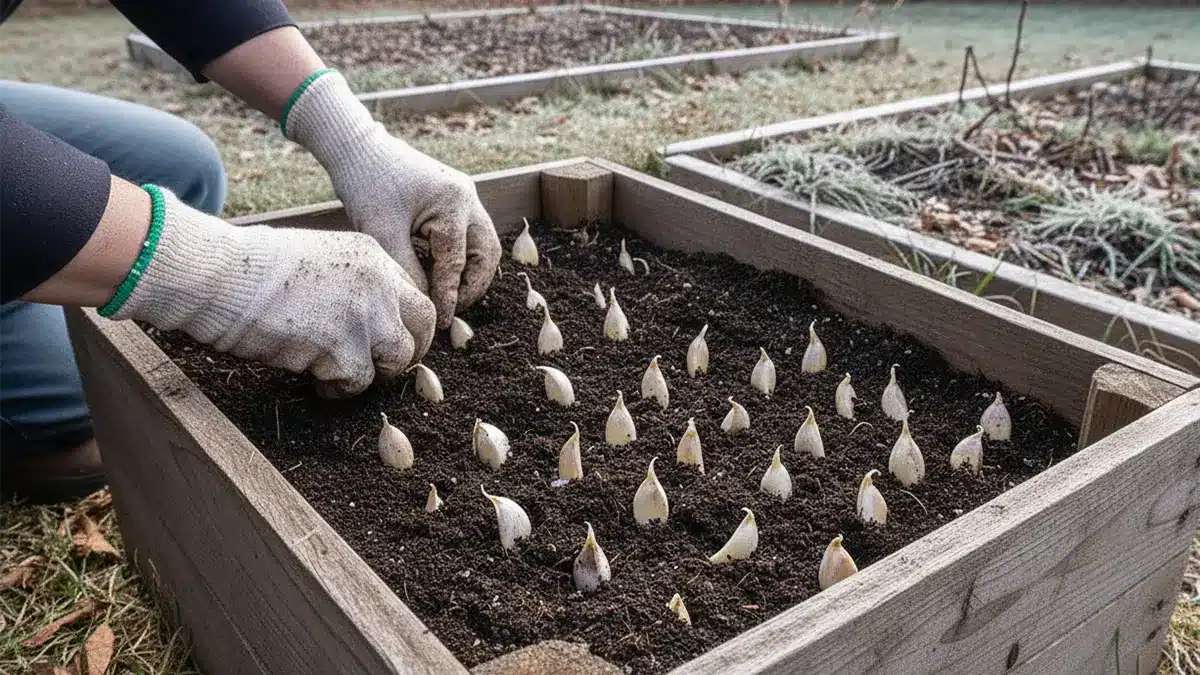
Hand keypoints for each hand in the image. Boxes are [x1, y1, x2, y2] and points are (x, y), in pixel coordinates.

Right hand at [110, 188, 434, 397]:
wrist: (218, 275)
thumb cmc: (250, 267)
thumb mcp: (316, 256)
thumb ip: (351, 282)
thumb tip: (366, 318)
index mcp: (372, 254)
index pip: (413, 292)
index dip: (406, 321)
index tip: (392, 337)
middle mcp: (379, 282)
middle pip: (423, 324)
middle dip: (409, 349)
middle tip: (385, 367)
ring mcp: (365, 316)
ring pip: (397, 358)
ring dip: (371, 372)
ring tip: (338, 374)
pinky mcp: (344, 350)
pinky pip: (358, 382)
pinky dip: (338, 389)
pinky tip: (314, 381)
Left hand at [284, 70, 501, 327]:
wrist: (357, 147)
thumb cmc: (366, 184)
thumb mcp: (383, 233)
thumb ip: (408, 270)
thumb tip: (426, 305)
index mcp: (453, 204)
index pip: (456, 263)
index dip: (448, 296)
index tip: (439, 323)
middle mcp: (467, 198)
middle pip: (487, 254)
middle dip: (472, 285)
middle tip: (451, 310)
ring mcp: (464, 195)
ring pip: (482, 245)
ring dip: (468, 272)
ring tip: (446, 295)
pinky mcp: (454, 197)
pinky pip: (467, 234)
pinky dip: (459, 257)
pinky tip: (437, 273)